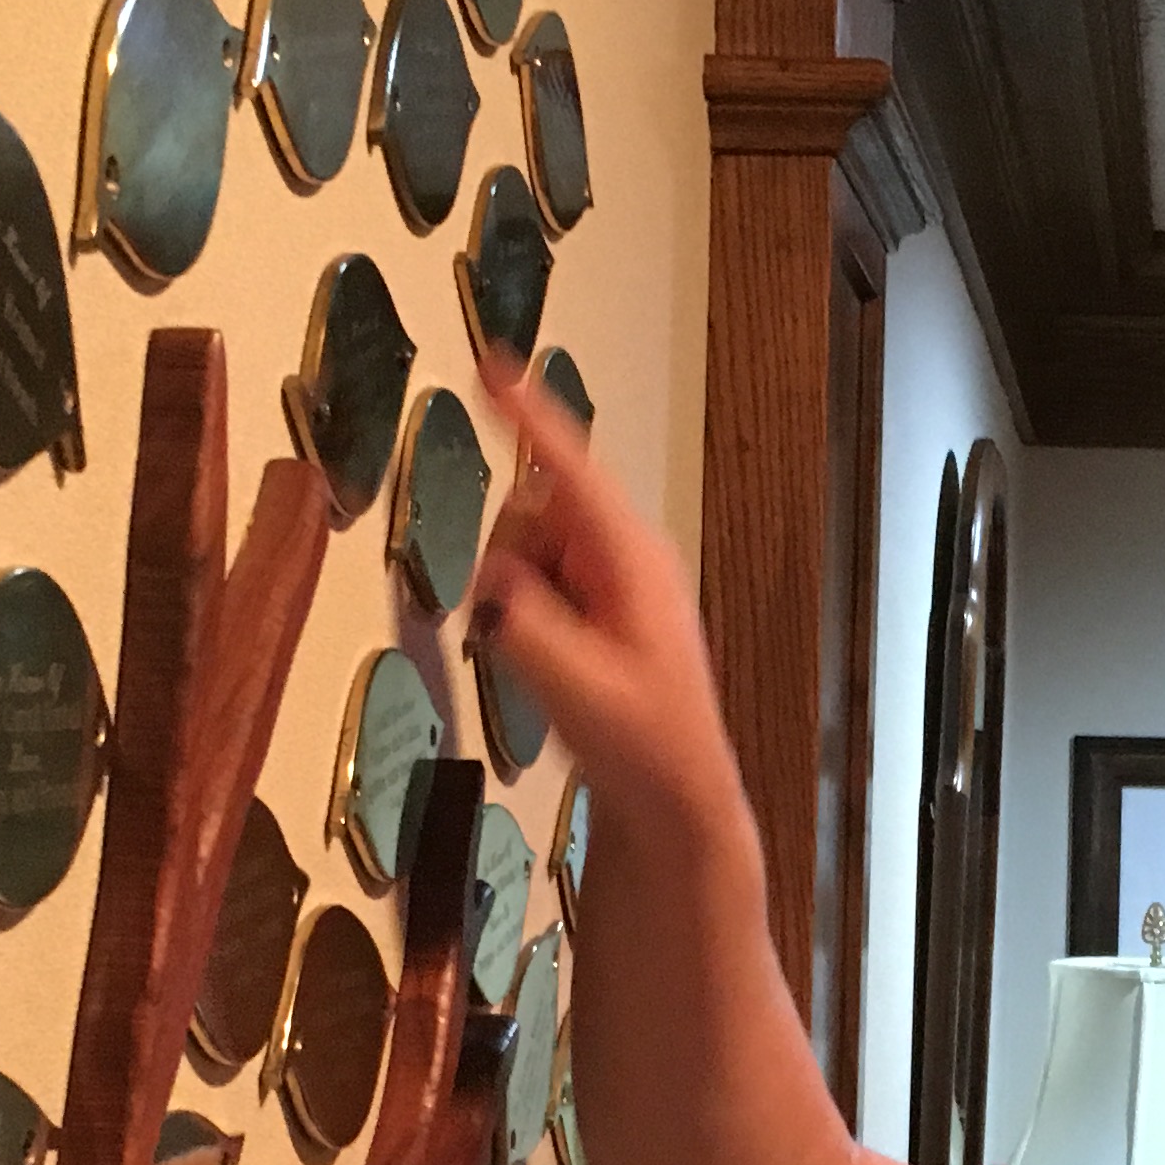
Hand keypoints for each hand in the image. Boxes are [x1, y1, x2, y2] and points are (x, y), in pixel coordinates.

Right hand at [463, 352, 743, 835]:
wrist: (676, 800)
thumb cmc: (643, 744)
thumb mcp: (578, 689)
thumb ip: (523, 626)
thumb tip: (487, 582)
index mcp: (631, 557)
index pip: (570, 467)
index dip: (528, 415)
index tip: (490, 365)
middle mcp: (623, 554)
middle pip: (530, 509)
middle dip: (507, 559)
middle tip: (525, 635)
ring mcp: (610, 580)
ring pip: (524, 548)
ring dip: (512, 595)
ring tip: (549, 662)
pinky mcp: (596, 607)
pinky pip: (533, 583)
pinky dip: (521, 615)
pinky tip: (550, 666)